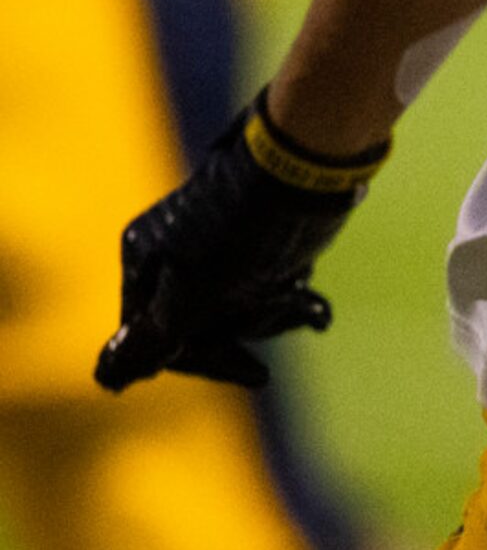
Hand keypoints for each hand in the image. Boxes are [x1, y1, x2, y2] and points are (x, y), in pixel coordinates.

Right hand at [94, 92, 389, 391]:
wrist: (305, 171)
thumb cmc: (241, 234)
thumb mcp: (192, 293)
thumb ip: (154, 337)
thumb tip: (108, 377)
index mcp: (144, 258)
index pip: (151, 336)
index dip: (198, 360)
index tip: (247, 368)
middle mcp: (173, 253)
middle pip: (196, 325)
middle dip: (243, 331)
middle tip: (281, 334)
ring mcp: (216, 249)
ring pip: (235, 310)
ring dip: (271, 316)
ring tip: (297, 299)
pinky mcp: (256, 244)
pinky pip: (264, 290)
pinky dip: (288, 300)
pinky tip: (314, 306)